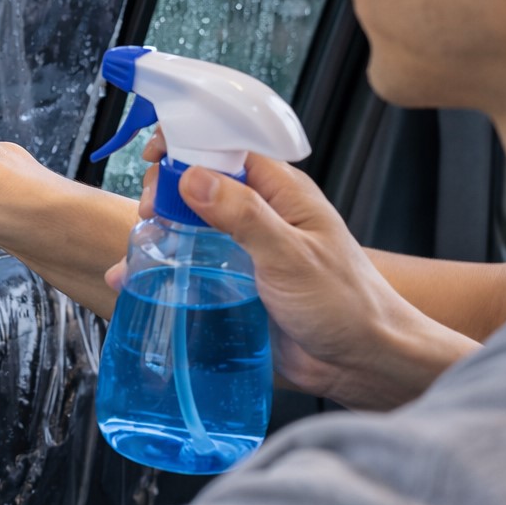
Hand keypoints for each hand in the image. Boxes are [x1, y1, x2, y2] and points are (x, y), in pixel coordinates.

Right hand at [108, 135, 477, 409]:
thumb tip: (193, 176)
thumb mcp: (290, 255)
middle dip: (168, 186)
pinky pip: (195, 259)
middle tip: (150, 211)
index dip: (187, 141)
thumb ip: (243, 214)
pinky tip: (143, 272)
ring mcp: (247, 246)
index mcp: (282, 190)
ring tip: (143, 241)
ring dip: (163, 223)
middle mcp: (263, 211)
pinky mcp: (236, 280)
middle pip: (202, 179)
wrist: (362, 363)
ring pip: (193, 219)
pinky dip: (167, 260)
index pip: (227, 143)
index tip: (155, 156)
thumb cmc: (345, 304)